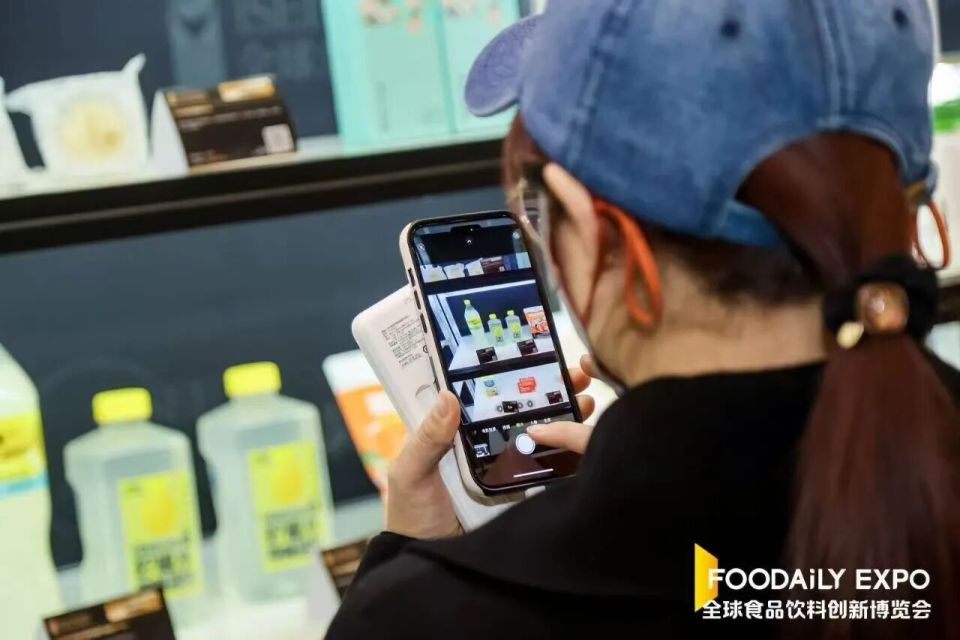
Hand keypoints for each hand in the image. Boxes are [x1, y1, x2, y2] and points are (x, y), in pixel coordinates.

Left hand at [384, 356, 597, 538]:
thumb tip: (448, 396)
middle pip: (513, 406)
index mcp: (449, 430)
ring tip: (585, 398)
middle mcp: (478, 441)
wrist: (431, 566)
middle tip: (572, 372)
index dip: (499, 370)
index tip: (526, 350)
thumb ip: (427, 438)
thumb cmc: (410, 516)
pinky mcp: (517, 489)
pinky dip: (563, 450)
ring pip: (533, 431)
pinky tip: (583, 434)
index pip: (476, 391)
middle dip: (544, 386)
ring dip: (560, 413)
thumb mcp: (410, 473)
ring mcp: (500, 464)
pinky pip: (542, 465)